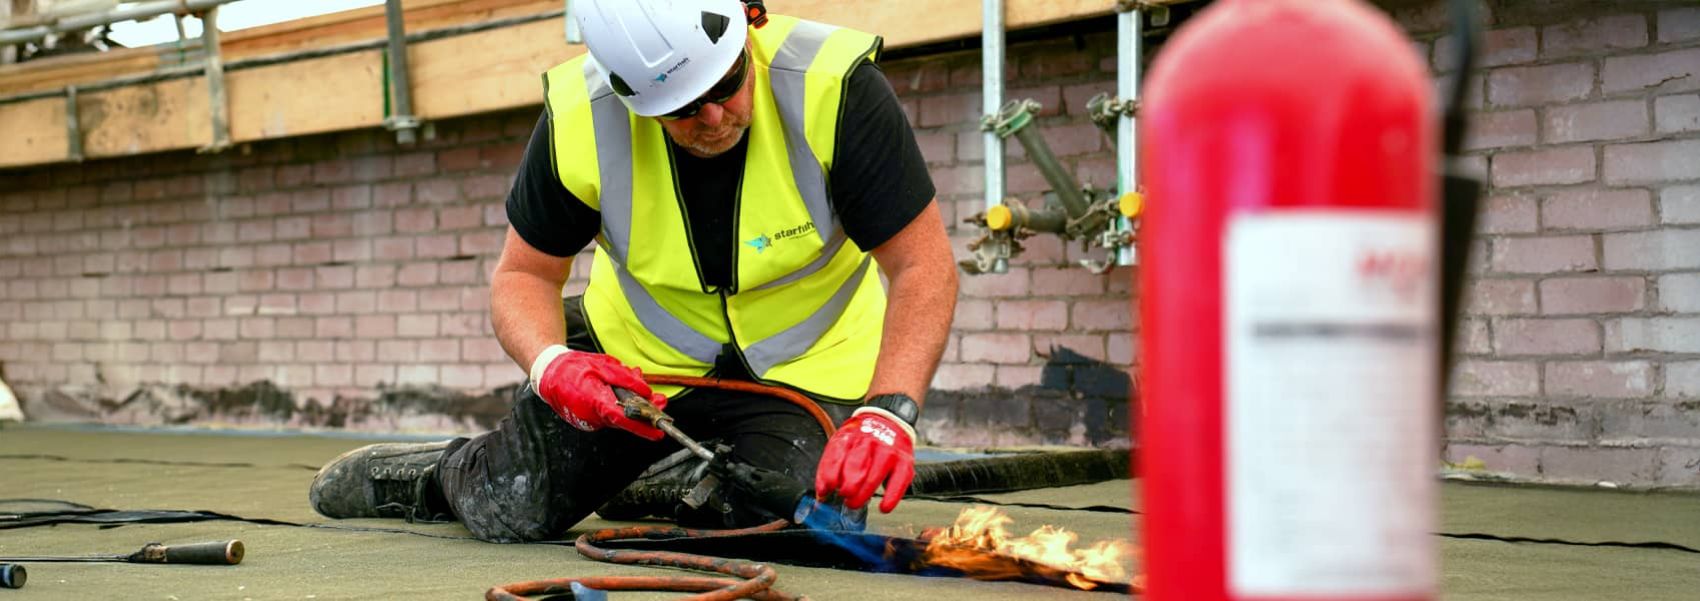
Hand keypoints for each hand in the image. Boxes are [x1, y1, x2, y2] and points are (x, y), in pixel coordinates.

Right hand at [530, 345, 668, 440]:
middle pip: (626, 418)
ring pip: (619, 416)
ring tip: (643, 387)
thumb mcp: (603, 365)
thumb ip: (625, 379)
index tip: (658, 432)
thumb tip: (645, 391)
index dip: (643, 427)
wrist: (549, 374)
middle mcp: (593, 416)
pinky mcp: (589, 419)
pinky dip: (620, 403)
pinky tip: (625, 389)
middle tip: (661, 401)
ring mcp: (590, 420)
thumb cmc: (574, 368)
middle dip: (645, 411)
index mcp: (595, 401)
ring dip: (634, 403)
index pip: (623, 418)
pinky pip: (610, 413)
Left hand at [814, 408, 915, 512]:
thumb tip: (822, 494)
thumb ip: (830, 468)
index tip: (826, 489)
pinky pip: (899, 482)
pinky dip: (891, 497)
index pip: (837, 455)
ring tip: (853, 503)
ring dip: (863, 493)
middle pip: (856, 464)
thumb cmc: (862, 440)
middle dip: (848, 484)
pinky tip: (884, 507)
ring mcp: (888, 453)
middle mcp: (869, 443)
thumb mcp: (843, 444)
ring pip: (875, 475)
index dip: (829, 474)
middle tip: (844, 496)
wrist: (889, 422)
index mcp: (850, 437)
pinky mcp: (904, 463)